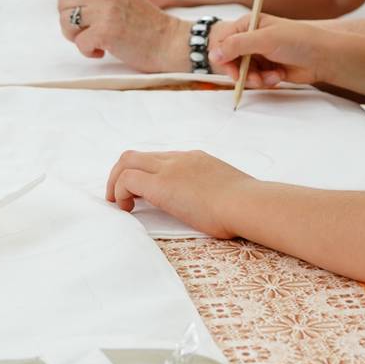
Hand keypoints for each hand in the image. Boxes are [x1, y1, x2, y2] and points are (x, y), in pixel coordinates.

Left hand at [57, 0, 190, 72]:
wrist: (170, 42)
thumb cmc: (146, 27)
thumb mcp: (122, 0)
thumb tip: (67, 7)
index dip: (69, 6)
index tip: (81, 20)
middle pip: (63, 3)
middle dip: (68, 22)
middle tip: (84, 34)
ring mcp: (105, 11)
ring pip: (65, 21)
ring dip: (75, 37)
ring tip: (92, 42)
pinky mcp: (105, 31)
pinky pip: (79, 42)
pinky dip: (88, 51)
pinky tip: (102, 52)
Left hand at [106, 149, 253, 238]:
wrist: (248, 203)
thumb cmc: (246, 205)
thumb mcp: (227, 191)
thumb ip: (214, 191)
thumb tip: (216, 206)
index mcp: (196, 159)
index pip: (160, 159)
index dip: (146, 174)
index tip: (143, 193)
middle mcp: (180, 159)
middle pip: (137, 155)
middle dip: (121, 174)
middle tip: (122, 197)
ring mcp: (170, 169)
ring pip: (127, 161)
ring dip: (116, 182)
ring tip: (119, 204)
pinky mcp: (161, 184)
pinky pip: (128, 179)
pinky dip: (120, 192)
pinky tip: (127, 209)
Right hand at [209, 15, 329, 87]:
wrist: (323, 57)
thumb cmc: (298, 40)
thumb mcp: (265, 39)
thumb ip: (237, 46)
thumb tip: (213, 54)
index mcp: (248, 25)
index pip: (223, 43)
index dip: (225, 58)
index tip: (233, 71)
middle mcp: (251, 39)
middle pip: (231, 61)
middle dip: (242, 73)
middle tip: (254, 79)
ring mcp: (259, 54)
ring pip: (243, 73)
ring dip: (255, 79)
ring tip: (271, 77)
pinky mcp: (267, 68)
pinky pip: (256, 79)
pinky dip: (265, 81)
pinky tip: (278, 76)